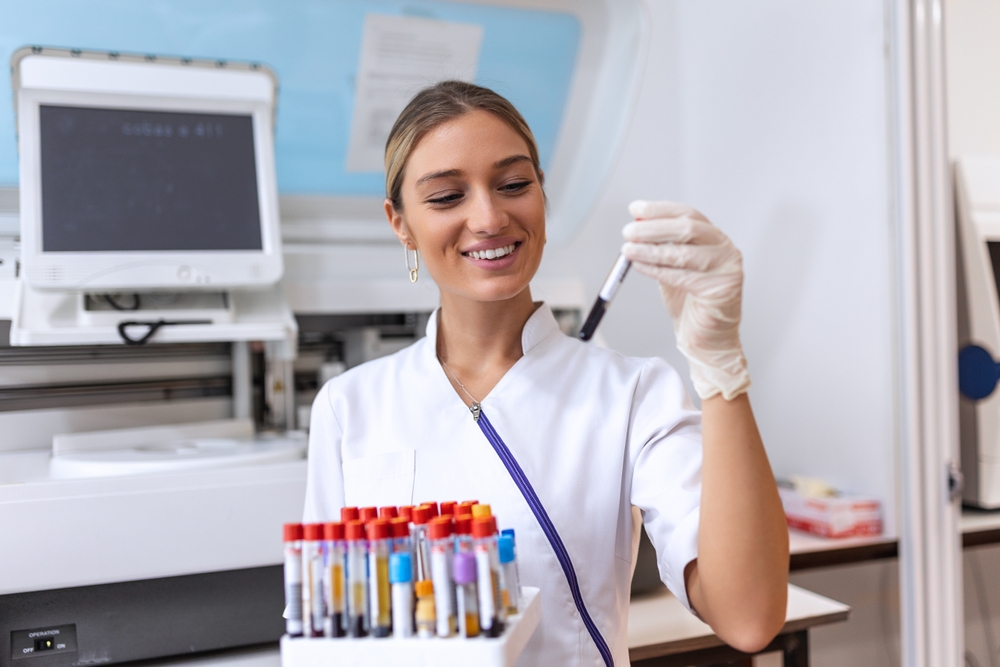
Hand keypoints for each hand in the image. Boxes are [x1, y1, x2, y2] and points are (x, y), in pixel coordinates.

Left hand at [621, 200, 749, 399]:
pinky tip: (639, 266)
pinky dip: (657, 270)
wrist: (706, 339)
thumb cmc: (690, 304)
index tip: (636, 209)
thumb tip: (636, 229)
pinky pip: (682, 276)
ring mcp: (727, 268)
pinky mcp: (722, 288)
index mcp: (714, 239)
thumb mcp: (672, 269)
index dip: (660, 210)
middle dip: (653, 228)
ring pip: (684, 252)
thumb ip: (660, 249)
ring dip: (651, 250)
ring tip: (627, 250)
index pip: (687, 214)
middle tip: (628, 231)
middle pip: (687, 228)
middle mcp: (725, 249)